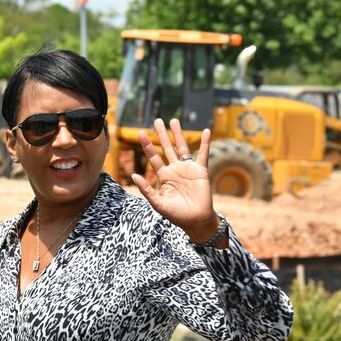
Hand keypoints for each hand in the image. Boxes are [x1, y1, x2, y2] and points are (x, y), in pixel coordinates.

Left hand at [131, 118, 221, 244]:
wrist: (196, 221)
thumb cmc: (176, 215)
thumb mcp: (158, 203)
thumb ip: (146, 189)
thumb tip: (134, 175)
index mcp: (163, 176)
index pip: (153, 157)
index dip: (148, 145)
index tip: (141, 133)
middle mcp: (174, 169)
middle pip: (166, 147)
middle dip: (162, 134)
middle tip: (157, 120)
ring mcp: (188, 168)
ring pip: (182, 147)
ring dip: (178, 134)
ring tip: (174, 120)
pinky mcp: (201, 170)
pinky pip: (203, 154)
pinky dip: (205, 143)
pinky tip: (206, 131)